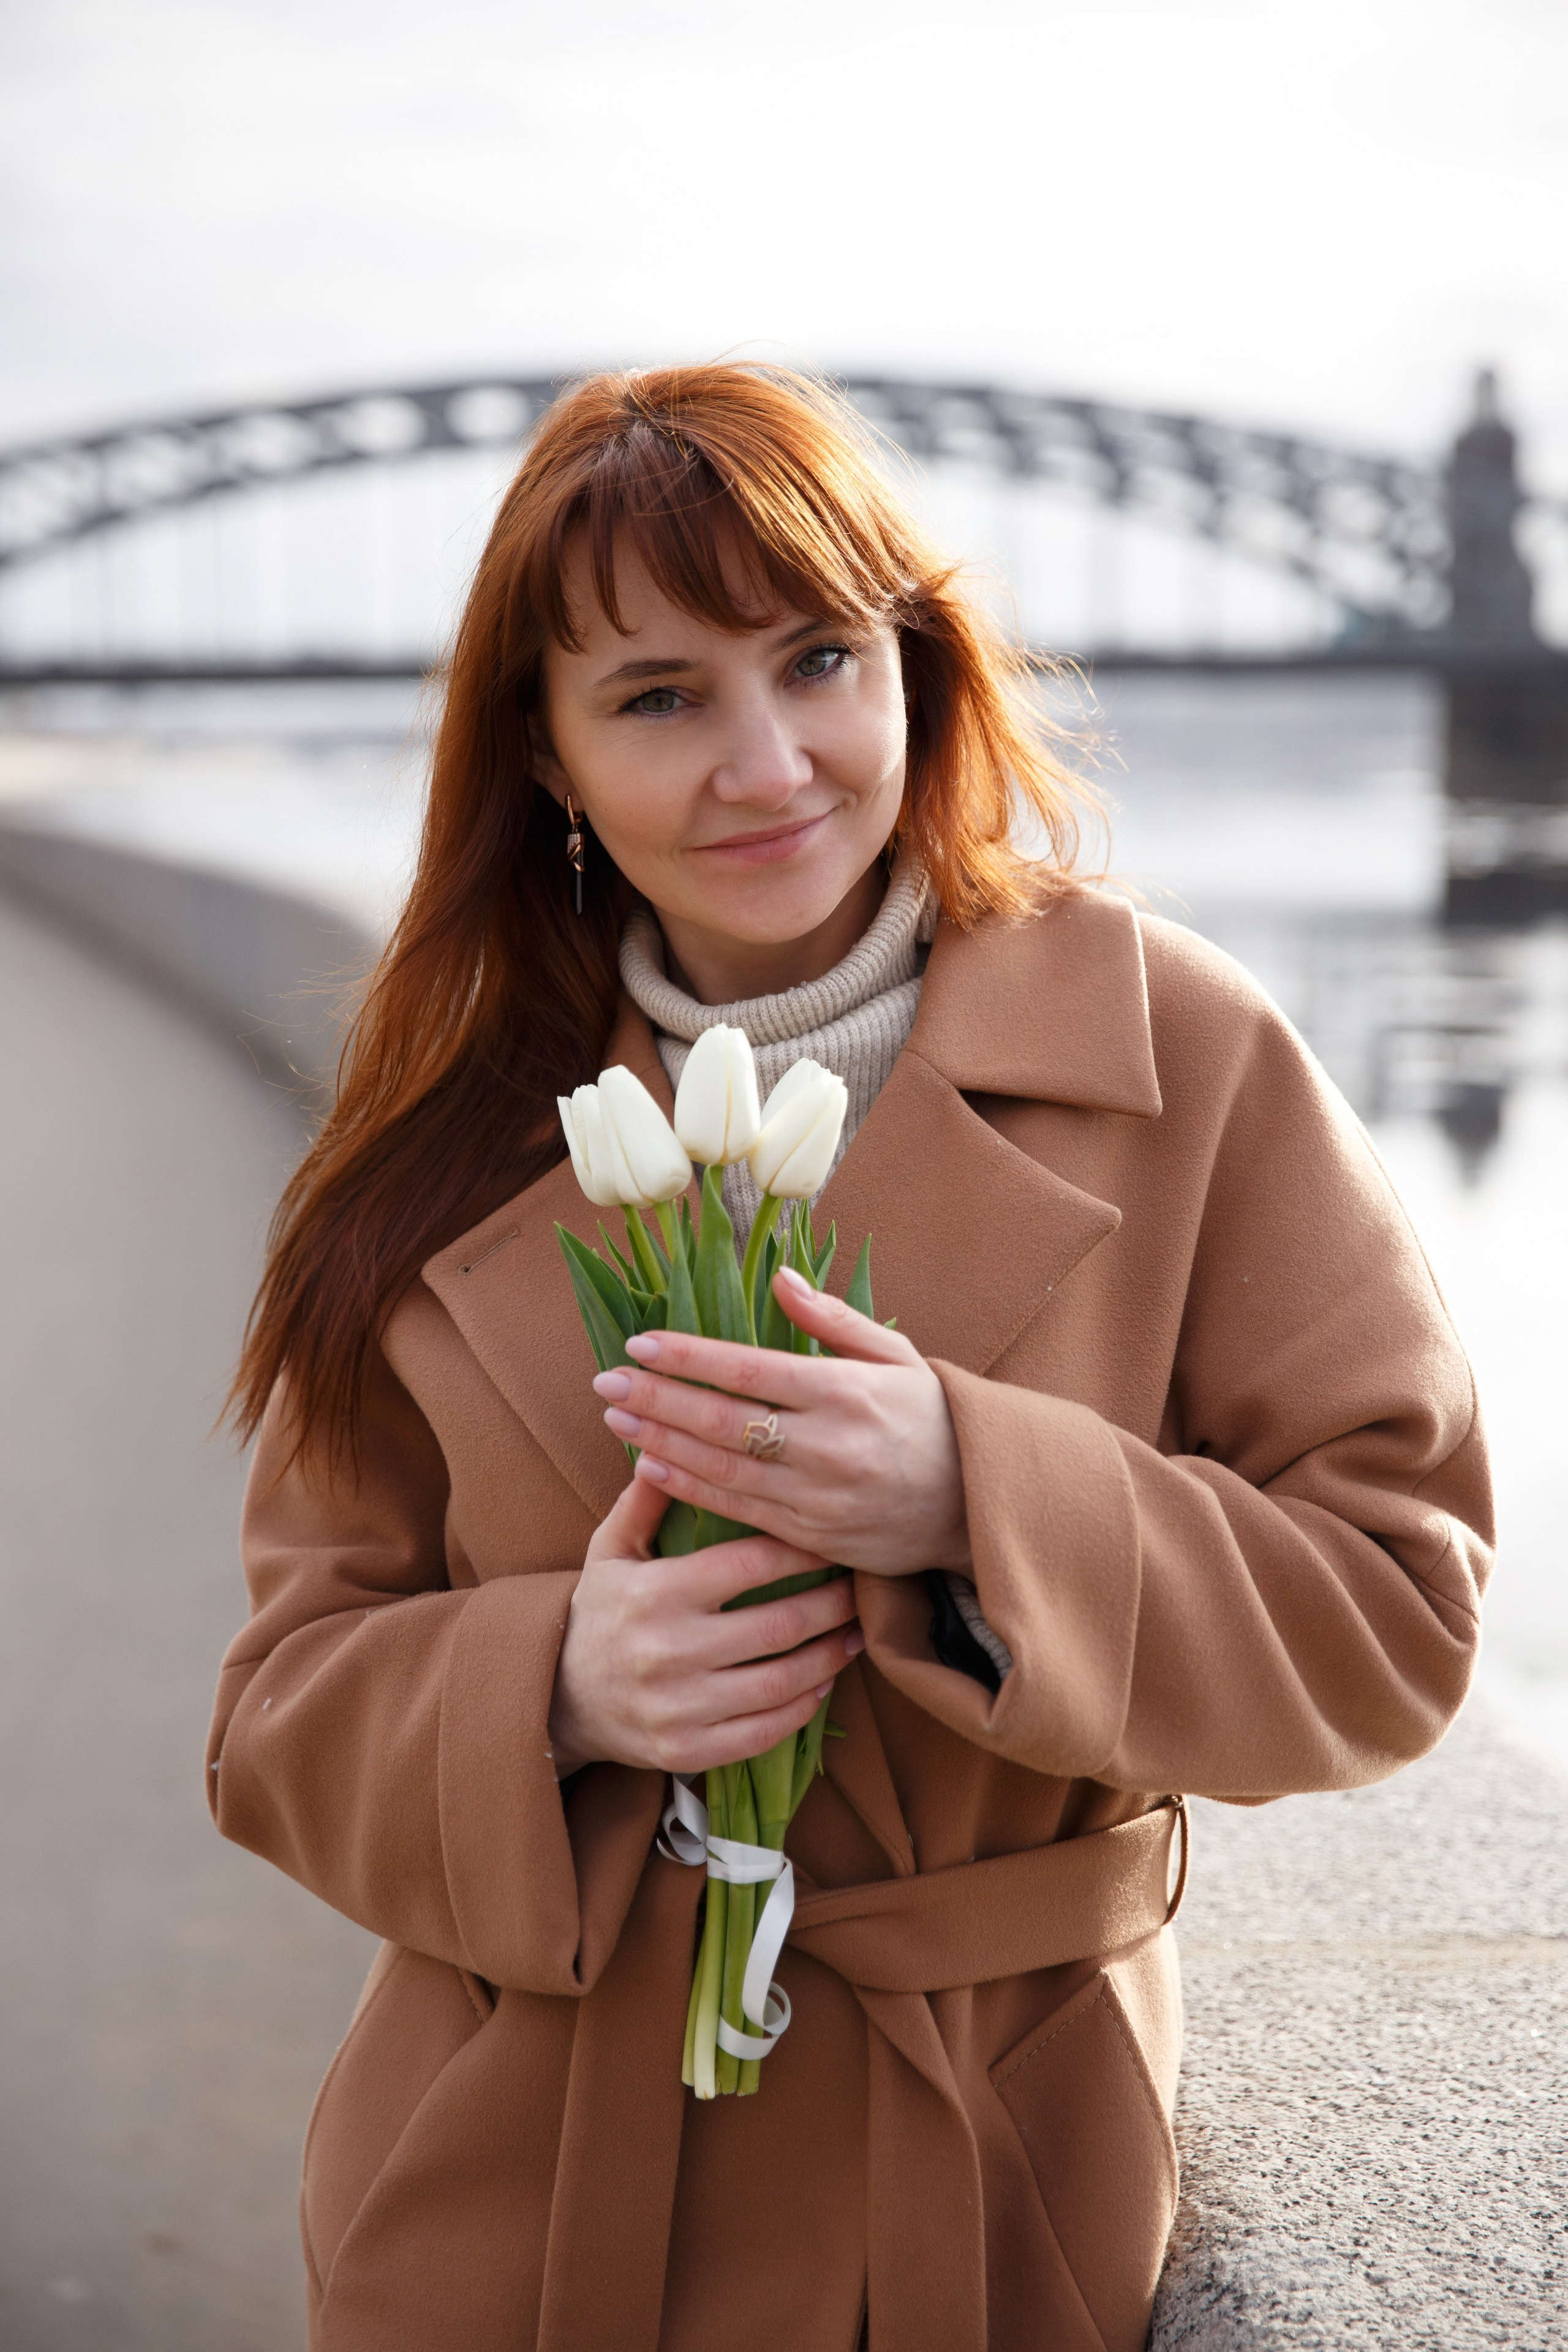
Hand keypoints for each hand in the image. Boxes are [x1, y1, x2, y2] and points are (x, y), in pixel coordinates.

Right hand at [547, 1472, 864, 1778]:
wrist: (558, 1698)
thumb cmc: (598, 1612)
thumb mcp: (610, 1550)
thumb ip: (643, 1501)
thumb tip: (670, 1445)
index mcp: (655, 1593)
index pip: (748, 1565)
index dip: (801, 1551)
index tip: (833, 1539)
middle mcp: (668, 1651)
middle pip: (777, 1626)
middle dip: (832, 1606)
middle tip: (861, 1588)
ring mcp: (678, 1708)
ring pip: (780, 1684)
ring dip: (830, 1658)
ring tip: (856, 1634)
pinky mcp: (687, 1750)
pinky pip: (763, 1732)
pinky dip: (803, 1708)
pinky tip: (823, 1682)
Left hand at [591, 1266, 970, 1579]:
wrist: (976, 1507)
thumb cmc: (933, 1418)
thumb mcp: (897, 1355)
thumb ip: (833, 1319)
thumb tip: (778, 1277)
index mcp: (845, 1391)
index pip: (750, 1370)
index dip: (689, 1357)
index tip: (640, 1342)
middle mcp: (827, 1445)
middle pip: (723, 1420)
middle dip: (657, 1397)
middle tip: (605, 1380)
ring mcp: (817, 1496)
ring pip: (721, 1468)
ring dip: (660, 1442)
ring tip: (615, 1416)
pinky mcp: (811, 1537)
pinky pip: (737, 1510)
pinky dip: (689, 1488)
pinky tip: (651, 1466)